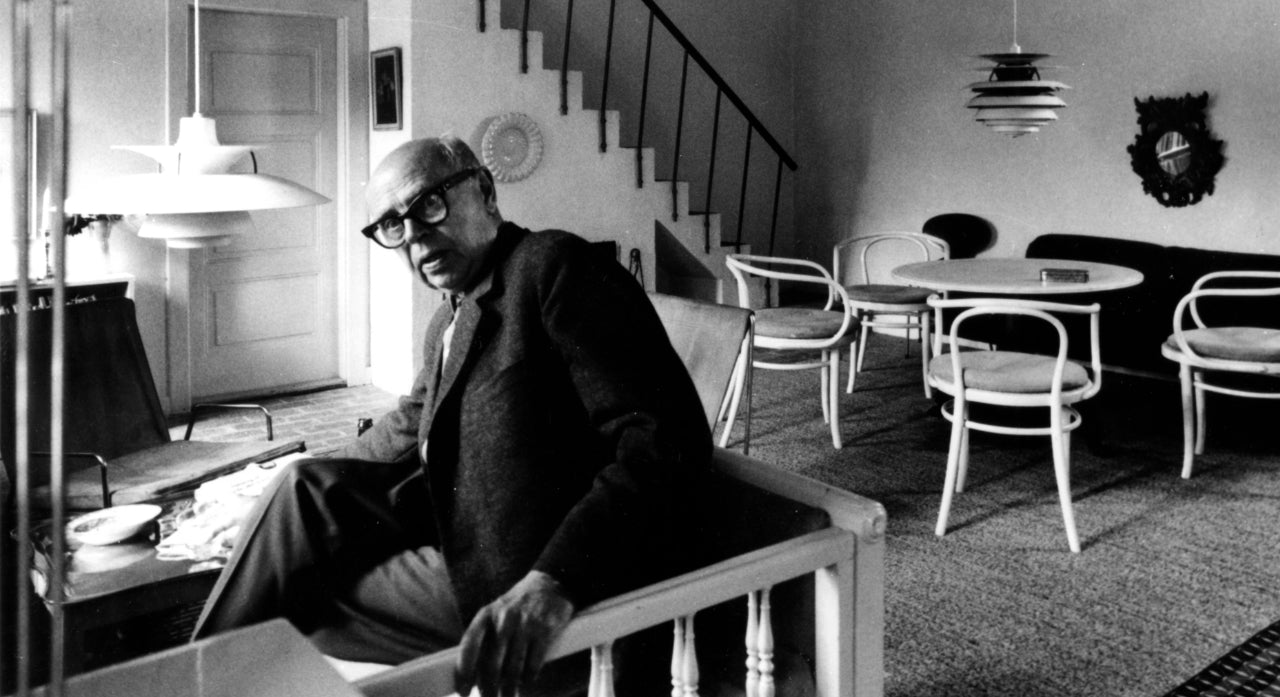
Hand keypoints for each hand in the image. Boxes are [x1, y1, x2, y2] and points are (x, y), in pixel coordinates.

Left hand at [455, 570, 574, 696]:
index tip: (463, 690)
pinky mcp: (545, 631)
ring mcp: (526, 624)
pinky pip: (533, 664)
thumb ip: (486, 638)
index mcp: (486, 614)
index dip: (464, 671)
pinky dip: (528, 678)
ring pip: (513, 669)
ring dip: (510, 689)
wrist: (550, 585)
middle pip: (492, 664)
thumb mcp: (496, 613)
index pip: (469, 646)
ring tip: (508, 696)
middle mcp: (504, 618)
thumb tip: (475, 674)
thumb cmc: (517, 605)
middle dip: (489, 688)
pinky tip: (526, 681)